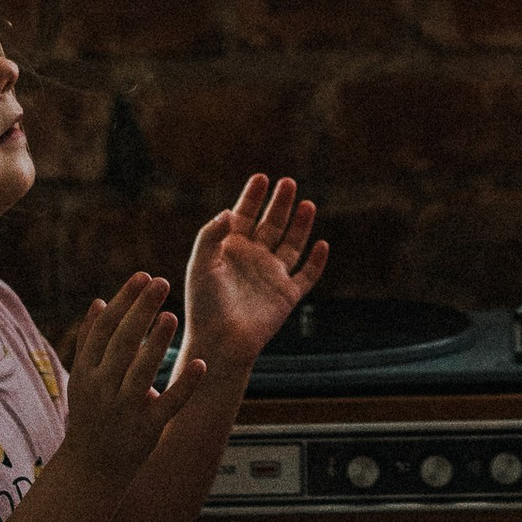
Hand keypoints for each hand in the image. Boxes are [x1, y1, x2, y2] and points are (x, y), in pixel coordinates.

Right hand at [60, 271, 202, 492]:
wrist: (91, 468)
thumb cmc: (90, 415)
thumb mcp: (81, 379)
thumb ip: (89, 341)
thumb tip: (100, 300)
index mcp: (85, 373)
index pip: (104, 329)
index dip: (124, 301)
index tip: (142, 276)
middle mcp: (102, 389)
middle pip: (122, 343)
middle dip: (142, 310)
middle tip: (162, 281)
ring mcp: (125, 410)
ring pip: (142, 371)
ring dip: (158, 342)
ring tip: (173, 315)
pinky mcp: (148, 428)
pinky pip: (169, 403)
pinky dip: (185, 384)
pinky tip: (201, 362)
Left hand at [180, 173, 329, 377]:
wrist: (219, 343)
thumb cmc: (204, 306)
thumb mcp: (200, 267)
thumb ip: (210, 237)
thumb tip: (227, 212)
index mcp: (231, 250)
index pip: (244, 216)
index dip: (252, 197)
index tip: (261, 177)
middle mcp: (253, 259)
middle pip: (271, 224)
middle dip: (280, 203)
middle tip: (287, 182)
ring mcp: (272, 276)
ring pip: (292, 244)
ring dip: (300, 225)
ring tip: (307, 204)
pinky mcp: (287, 296)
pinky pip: (307, 275)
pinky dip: (316, 261)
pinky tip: (322, 244)